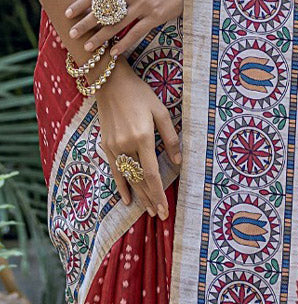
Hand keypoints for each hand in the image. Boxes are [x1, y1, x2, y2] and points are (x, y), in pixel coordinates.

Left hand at [65, 0, 183, 56]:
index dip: (81, 4)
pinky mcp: (155, 16)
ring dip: (101, 37)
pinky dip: (124, 44)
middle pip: (103, 10)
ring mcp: (143, 5)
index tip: (68, 13)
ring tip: (88, 47)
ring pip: (116, 23)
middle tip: (72, 33)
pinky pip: (136, 33)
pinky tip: (114, 53)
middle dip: (86, 22)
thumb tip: (103, 4)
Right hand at [96, 58, 180, 218]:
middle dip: (150, 200)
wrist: (109, 81)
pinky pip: (115, 171)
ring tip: (148, 210)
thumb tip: (178, 162)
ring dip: (139, 196)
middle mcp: (126, 145)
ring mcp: (114, 146)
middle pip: (140, 181)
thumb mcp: (160, 111)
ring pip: (129, 178)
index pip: (152, 174)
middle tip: (159, 216)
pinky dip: (121, 186)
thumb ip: (171, 138)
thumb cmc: (139, 94)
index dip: (159, 194)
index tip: (165, 209)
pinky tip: (127, 199)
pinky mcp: (106, 145)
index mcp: (142, 138)